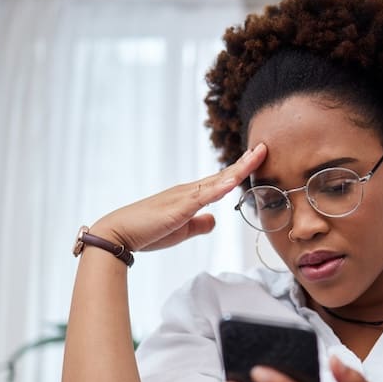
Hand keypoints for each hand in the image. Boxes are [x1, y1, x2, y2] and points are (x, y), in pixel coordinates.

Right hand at [91, 143, 265, 251]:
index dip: (239, 170)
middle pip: (222, 175)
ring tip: (256, 156)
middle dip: (245, 163)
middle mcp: (188, 191)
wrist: (119, 233)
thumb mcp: (181, 230)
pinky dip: (219, 187)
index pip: (220, 180)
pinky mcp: (178, 208)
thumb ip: (199, 224)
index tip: (256, 159)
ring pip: (216, 180)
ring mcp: (183, 197)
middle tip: (264, 148)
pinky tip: (233, 181)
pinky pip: (202, 196)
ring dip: (238, 169)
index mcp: (190, 196)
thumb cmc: (147, 231)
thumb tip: (215, 221)